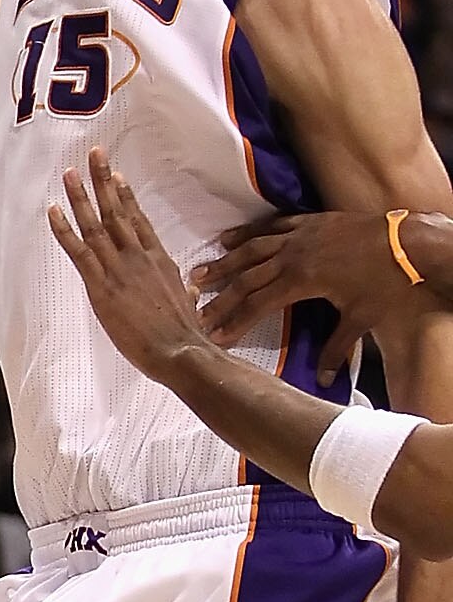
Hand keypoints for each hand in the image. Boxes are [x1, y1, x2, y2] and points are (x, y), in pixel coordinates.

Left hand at [48, 150, 207, 382]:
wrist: (181, 350)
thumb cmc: (185, 334)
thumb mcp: (187, 303)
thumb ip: (183, 292)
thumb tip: (189, 291)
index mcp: (160, 260)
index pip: (139, 221)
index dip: (127, 197)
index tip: (118, 175)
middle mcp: (139, 257)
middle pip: (117, 211)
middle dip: (104, 180)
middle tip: (95, 154)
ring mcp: (120, 269)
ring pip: (96, 225)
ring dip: (81, 196)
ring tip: (71, 173)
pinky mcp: (102, 286)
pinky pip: (78, 251)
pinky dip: (64, 230)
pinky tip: (53, 211)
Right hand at [198, 209, 427, 380]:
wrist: (405, 240)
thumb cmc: (384, 281)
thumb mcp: (360, 318)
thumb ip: (338, 347)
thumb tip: (327, 379)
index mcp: (301, 281)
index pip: (258, 305)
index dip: (234, 321)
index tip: (214, 335)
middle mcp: (291, 256)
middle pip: (246, 279)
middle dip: (219, 297)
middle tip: (195, 311)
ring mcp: (297, 236)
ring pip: (251, 249)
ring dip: (223, 263)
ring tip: (198, 274)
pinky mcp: (306, 222)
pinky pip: (269, 226)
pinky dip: (246, 233)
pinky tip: (227, 239)